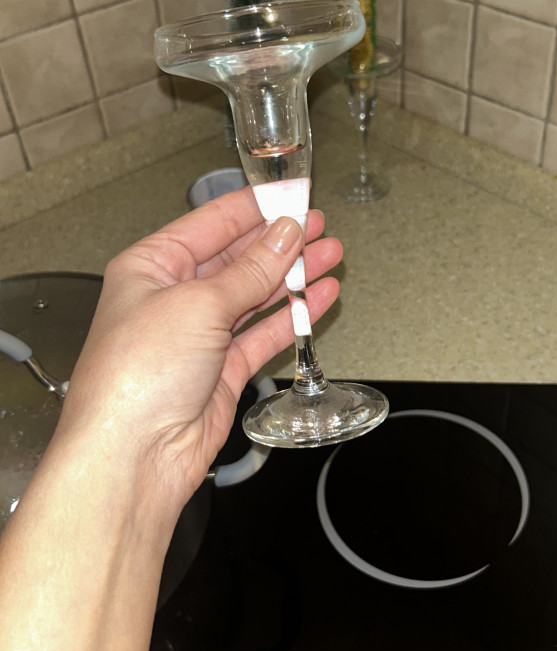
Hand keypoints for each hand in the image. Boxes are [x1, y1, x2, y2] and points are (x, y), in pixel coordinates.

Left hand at [60, 186, 342, 510]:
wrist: (133, 456)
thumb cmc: (133, 379)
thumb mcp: (198, 305)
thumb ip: (250, 271)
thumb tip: (284, 235)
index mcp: (151, 267)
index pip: (211, 223)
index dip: (255, 207)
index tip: (291, 194)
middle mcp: (172, 298)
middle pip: (236, 258)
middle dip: (279, 241)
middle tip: (317, 224)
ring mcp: (198, 336)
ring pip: (255, 295)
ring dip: (293, 275)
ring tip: (329, 255)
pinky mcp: (222, 370)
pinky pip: (264, 334)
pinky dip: (292, 316)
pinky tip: (317, 297)